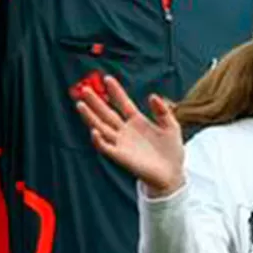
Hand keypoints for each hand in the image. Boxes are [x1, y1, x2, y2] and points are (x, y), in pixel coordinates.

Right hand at [76, 75, 184, 196]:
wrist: (172, 175)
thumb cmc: (171, 151)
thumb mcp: (171, 126)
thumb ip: (162, 111)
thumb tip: (152, 96)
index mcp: (137, 121)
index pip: (123, 103)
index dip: (115, 91)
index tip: (107, 78)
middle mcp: (126, 131)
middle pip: (106, 113)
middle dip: (95, 101)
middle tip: (84, 89)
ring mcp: (122, 143)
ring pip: (101, 127)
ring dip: (90, 117)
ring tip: (80, 105)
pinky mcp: (121, 156)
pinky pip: (106, 147)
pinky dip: (99, 140)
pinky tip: (94, 130)